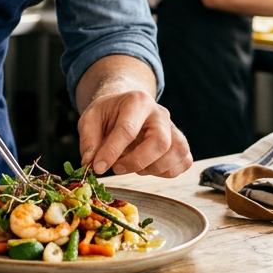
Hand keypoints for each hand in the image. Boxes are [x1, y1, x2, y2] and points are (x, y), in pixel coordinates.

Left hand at [77, 89, 191, 178]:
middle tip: (117, 167)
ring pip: (176, 152)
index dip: (112, 152)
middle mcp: (160, 113)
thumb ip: (89, 140)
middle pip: (161, 142)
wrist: (124, 108)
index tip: (98, 167)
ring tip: (132, 165)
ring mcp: (173, 128)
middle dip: (137, 161)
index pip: (128, 129)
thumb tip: (90, 163)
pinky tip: (147, 167)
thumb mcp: (90, 119)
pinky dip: (166, 172)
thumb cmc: (107, 114)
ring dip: (152, 168)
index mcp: (137, 101)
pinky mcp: (180, 143)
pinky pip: (184, 162)